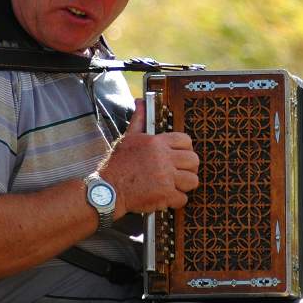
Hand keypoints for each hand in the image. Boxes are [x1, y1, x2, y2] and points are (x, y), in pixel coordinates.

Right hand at [100, 99, 198, 214]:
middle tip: (180, 172)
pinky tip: (166, 197)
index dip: (185, 149)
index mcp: (157, 143)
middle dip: (189, 167)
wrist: (108, 189)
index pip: (186, 141)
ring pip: (192, 180)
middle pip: (194, 160)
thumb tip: (140, 102)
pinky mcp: (165, 195)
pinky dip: (176, 200)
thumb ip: (139, 119)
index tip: (179, 155)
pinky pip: (183, 198)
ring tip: (175, 185)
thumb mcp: (128, 137)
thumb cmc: (117, 164)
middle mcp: (164, 158)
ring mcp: (166, 177)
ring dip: (185, 184)